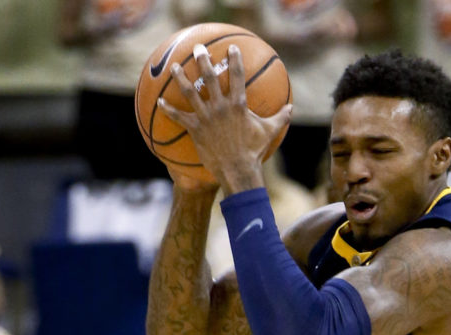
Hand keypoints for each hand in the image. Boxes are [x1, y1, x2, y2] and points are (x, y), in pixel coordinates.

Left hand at [158, 44, 291, 195]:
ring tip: (174, 67)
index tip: (231, 48)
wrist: (238, 169)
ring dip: (181, 78)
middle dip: (203, 60)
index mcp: (238, 104)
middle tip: (197, 49)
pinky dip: (168, 109)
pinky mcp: (196, 129)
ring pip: (190, 92)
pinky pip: (178, 117)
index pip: (236, 76)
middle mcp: (221, 106)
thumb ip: (280, 118)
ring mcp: (206, 117)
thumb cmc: (254, 151)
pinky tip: (159, 101)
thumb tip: (291, 108)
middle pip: (209, 78)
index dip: (234, 60)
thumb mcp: (269, 132)